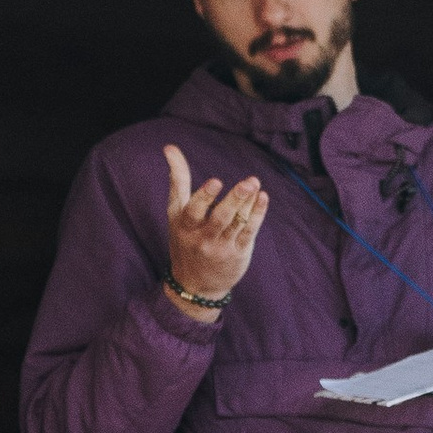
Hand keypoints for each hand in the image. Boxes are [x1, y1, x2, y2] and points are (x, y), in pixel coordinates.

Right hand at [163, 144, 266, 308]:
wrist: (195, 285)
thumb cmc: (185, 239)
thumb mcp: (176, 213)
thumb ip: (177, 180)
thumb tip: (170, 147)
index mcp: (185, 225)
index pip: (193, 210)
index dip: (205, 196)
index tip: (216, 181)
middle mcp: (202, 238)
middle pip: (219, 217)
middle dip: (235, 199)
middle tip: (249, 182)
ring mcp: (221, 246)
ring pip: (236, 223)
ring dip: (247, 203)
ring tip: (255, 184)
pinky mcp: (238, 253)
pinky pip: (248, 232)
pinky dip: (256, 215)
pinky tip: (262, 198)